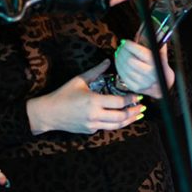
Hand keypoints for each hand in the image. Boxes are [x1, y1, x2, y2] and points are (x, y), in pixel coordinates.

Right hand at [26, 59, 144, 134]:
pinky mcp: (90, 131)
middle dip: (134, 112)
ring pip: (116, 125)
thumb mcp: (78, 80)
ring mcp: (92, 125)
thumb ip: (95, 71)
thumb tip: (107, 61)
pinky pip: (106, 127)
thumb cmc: (63, 94)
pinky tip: (120, 118)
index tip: (138, 96)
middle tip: (142, 107)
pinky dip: (115, 123)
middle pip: (121, 116)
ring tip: (137, 115)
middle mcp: (95, 115)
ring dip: (129, 120)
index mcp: (93, 101)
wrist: (49, 113)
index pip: (119, 102)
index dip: (131, 99)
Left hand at [114, 39, 174, 99]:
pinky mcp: (135, 87)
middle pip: (129, 60)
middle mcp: (149, 74)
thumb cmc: (161, 69)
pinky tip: (119, 62)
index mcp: (156, 63)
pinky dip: (118, 67)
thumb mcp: (161, 54)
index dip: (130, 45)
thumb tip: (146, 28)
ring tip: (119, 53)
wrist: (163, 86)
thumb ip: (154, 42)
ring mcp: (142, 82)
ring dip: (119, 58)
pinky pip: (122, 75)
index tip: (126, 42)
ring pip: (124, 68)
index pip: (140, 52)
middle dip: (123, 51)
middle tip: (121, 47)